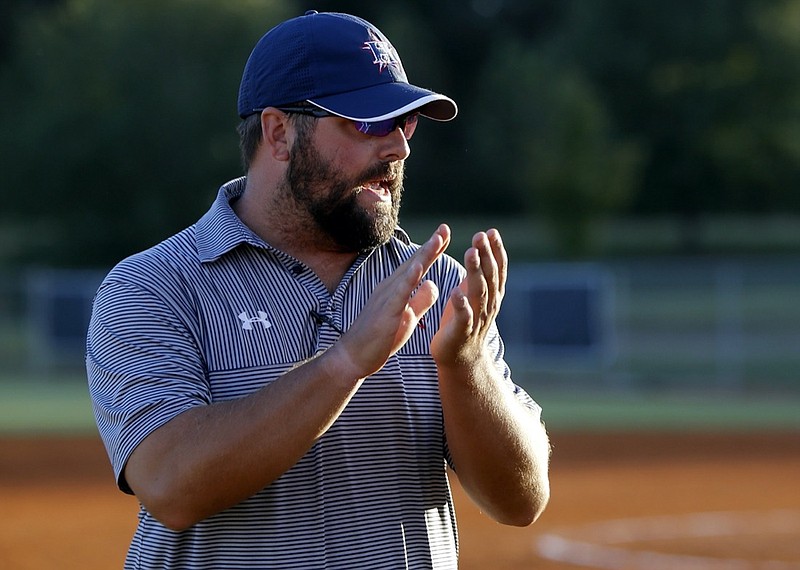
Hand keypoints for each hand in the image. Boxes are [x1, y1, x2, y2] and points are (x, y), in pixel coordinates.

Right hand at [329, 224, 450, 379]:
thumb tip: (433, 284)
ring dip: (424, 254)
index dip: (431, 251)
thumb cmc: (379, 339)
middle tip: (445, 227)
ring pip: (409, 271)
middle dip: (431, 245)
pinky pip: (400, 291)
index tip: (445, 235)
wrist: (353, 357)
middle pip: (414, 262)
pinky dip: (410, 277)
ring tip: (438, 239)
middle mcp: (390, 288)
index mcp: (396, 289)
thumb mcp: (407, 317)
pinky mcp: (386, 311)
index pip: (417, 266)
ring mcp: (387, 297)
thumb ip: (420, 301)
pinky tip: (420, 265)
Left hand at [431, 229, 506, 369]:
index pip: (497, 269)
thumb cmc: (465, 321)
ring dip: (476, 272)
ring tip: (471, 253)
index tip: (492, 231)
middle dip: (486, 255)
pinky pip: (464, 317)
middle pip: (490, 277)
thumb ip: (478, 274)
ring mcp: (477, 319)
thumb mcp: (474, 294)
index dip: (496, 251)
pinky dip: (461, 305)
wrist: (461, 359)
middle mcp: (488, 305)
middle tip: (480, 236)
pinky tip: (456, 292)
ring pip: (479, 293)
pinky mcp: (462, 332)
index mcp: (491, 295)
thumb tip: (481, 247)